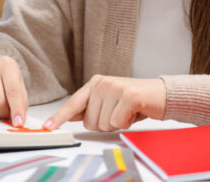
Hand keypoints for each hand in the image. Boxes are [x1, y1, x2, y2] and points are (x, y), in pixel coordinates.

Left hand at [44, 75, 165, 131]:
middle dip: (105, 124)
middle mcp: (102, 83)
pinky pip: (117, 122)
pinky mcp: (128, 95)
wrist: (161, 95)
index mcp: (94, 84)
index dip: (60, 117)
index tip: (49, 127)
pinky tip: (133, 113)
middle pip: (90, 122)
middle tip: (119, 113)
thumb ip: (91, 108)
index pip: (73, 103)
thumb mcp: (109, 103)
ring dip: (117, 124)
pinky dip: (126, 122)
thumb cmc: (134, 101)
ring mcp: (114, 87)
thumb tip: (72, 116)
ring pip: (103, 124)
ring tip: (126, 112)